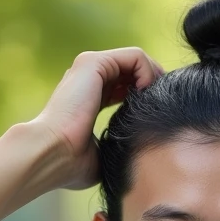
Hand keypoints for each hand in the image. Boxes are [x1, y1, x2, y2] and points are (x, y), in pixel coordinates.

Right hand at [30, 47, 163, 190]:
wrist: (52, 155)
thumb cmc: (72, 164)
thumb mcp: (103, 155)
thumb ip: (117, 147)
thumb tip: (136, 159)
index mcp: (89, 99)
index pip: (125, 88)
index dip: (147, 98)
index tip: (160, 115)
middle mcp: (87, 79)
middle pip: (134, 71)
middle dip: (156, 85)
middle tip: (167, 105)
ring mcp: (89, 67)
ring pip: (137, 60)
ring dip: (155, 77)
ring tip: (159, 100)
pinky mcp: (93, 62)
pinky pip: (134, 56)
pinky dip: (149, 72)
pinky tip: (149, 94)